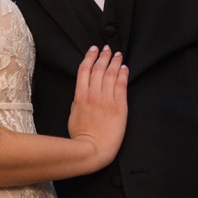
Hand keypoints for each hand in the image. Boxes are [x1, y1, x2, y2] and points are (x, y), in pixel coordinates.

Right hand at [65, 46, 128, 172]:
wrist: (93, 149)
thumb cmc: (81, 135)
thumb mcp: (73, 114)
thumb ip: (78, 101)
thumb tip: (83, 93)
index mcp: (80, 96)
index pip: (84, 70)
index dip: (89, 57)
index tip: (93, 49)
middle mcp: (93, 94)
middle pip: (98, 69)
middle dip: (103, 56)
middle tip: (107, 48)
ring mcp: (106, 100)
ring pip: (110, 74)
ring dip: (114, 62)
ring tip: (118, 54)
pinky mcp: (119, 107)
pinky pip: (121, 86)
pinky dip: (123, 75)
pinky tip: (124, 68)